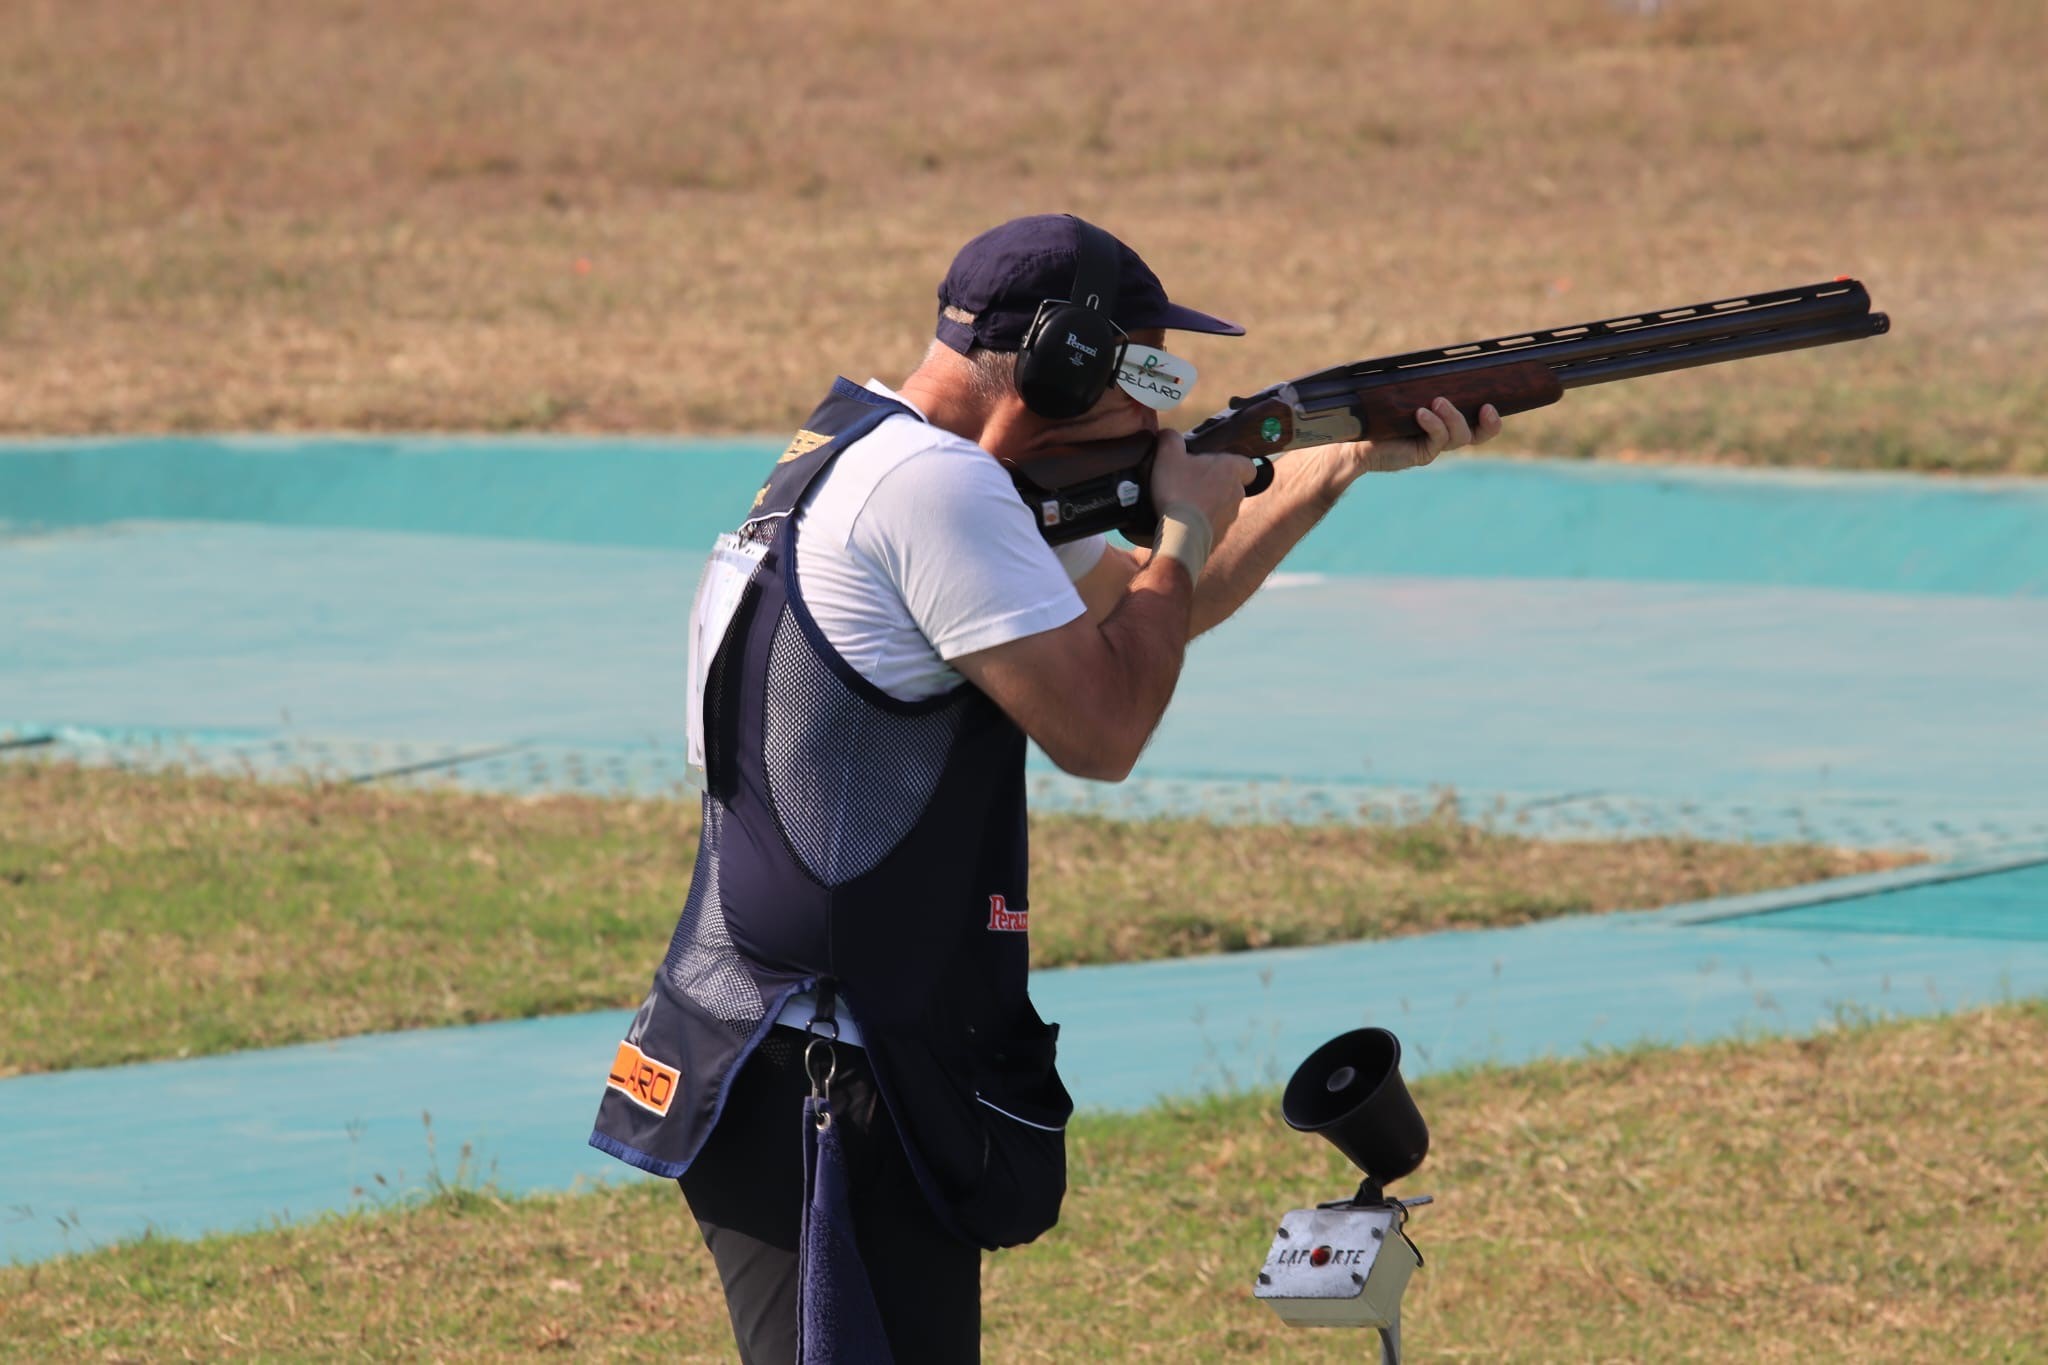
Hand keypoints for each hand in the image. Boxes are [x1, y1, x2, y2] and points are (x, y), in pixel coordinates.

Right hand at [1148, 429, 1255, 541]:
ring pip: (1224, 507)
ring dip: (1210, 505)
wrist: (1180, 534)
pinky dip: (1203, 523)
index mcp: (1231, 470)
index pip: (1249, 466)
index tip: (1218, 466)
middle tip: (1193, 483)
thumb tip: (1168, 434)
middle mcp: (1237, 493)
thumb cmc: (1178, 490)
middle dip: (1217, 485)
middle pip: (1233, 486)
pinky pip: (1214, 526)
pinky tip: (1184, 522)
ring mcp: (1230, 517)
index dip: (1236, 465)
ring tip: (1186, 504)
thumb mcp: (1167, 456)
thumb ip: (1170, 439)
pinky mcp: (1220, 536)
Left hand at [1306, 396, 1502, 490]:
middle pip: (1477, 435)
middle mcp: (1445, 434)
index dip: (1491, 417)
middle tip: (1485, 407)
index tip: (1491, 403)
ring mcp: (1433, 445)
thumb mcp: (1404, 388)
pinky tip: (1421, 414)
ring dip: (1453, 417)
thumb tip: (1440, 354)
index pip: (1479, 420)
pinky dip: (1432, 425)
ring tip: (1438, 402)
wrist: (1354, 435)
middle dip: (1488, 424)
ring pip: (1459, 437)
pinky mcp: (1421, 454)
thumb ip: (1423, 378)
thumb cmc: (1378, 408)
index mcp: (1448, 417)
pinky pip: (1436, 441)